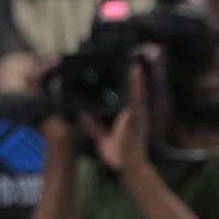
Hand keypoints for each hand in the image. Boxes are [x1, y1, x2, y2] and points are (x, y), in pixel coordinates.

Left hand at [79, 50, 159, 175]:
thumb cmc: (119, 153)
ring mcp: (137, 111)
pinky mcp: (136, 114)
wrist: (129, 167)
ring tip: (133, 52)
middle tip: (132, 51)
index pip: (127, 90)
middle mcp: (134, 109)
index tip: (125, 60)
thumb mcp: (102, 135)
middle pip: (134, 84)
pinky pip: (137, 94)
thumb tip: (81, 112)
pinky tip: (134, 69)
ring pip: (137, 85)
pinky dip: (136, 81)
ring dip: (136, 70)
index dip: (128, 76)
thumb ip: (92, 124)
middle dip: (134, 69)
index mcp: (127, 113)